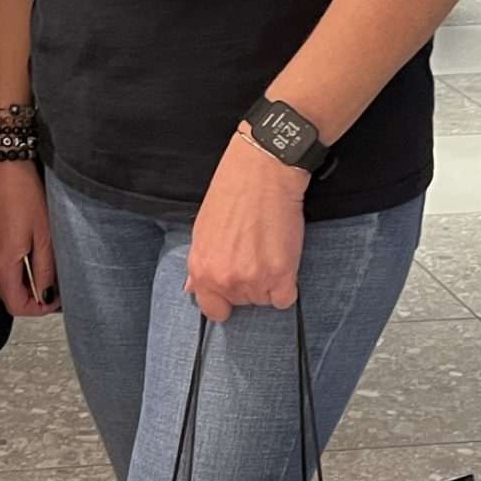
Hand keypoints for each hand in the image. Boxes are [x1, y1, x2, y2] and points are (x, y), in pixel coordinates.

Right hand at [0, 161, 60, 315]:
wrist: (3, 167)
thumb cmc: (22, 193)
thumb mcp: (44, 235)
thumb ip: (45, 270)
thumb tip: (47, 294)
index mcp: (2, 263)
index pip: (16, 305)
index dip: (38, 309)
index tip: (55, 301)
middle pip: (8, 296)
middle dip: (31, 298)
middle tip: (54, 288)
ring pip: (3, 283)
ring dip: (23, 284)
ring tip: (45, 270)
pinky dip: (15, 271)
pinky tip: (30, 256)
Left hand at [185, 130, 307, 322]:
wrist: (262, 171)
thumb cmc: (231, 194)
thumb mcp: (202, 230)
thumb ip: (200, 264)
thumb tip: (193, 289)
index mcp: (202, 270)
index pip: (213, 309)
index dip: (225, 300)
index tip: (234, 287)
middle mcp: (225, 280)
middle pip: (244, 302)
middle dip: (249, 283)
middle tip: (254, 251)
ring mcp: (254, 279)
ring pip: (266, 299)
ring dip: (270, 281)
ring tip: (267, 247)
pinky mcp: (282, 274)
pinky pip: (285, 298)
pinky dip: (288, 284)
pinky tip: (282, 258)